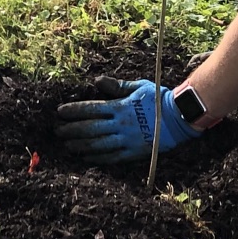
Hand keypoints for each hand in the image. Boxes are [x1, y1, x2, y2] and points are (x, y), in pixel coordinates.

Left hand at [54, 78, 199, 165]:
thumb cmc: (159, 98)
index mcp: (120, 107)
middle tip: (57, 131)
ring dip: (80, 145)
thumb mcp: (138, 86)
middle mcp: (120, 124)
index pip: (90, 109)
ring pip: (98, 145)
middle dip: (71, 130)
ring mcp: (127, 140)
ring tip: (67, 145)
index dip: (73, 111)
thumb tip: (97, 80)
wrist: (180, 117)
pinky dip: (97, 158)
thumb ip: (116, 86)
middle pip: (90, 128)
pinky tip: (86, 157)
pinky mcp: (134, 152)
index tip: (60, 112)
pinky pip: (112, 157)